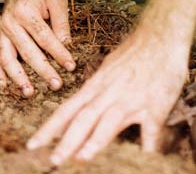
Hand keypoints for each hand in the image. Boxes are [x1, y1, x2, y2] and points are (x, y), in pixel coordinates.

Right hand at [0, 0, 75, 95]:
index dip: (59, 53)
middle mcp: (10, 23)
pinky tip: (5, 85)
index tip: (71, 66)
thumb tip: (65, 44)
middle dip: (43, 70)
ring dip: (17, 77)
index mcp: (25, 11)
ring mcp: (1, 32)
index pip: (44, 37)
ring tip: (29, 92)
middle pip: (27, 52)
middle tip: (57, 85)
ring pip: (7, 58)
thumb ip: (61, 20)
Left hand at [26, 30, 188, 164]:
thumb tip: (86, 104)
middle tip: (52, 161)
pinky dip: (146, 149)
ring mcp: (132, 99)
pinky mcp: (155, 106)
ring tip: (81, 159)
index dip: (50, 128)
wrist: (162, 33)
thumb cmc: (136, 49)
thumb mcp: (110, 66)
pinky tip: (143, 163)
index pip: (68, 109)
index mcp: (98, 84)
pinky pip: (150, 131)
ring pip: (109, 122)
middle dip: (67, 141)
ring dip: (94, 142)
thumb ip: (98, 88)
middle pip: (84, 118)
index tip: (33, 145)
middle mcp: (110, 93)